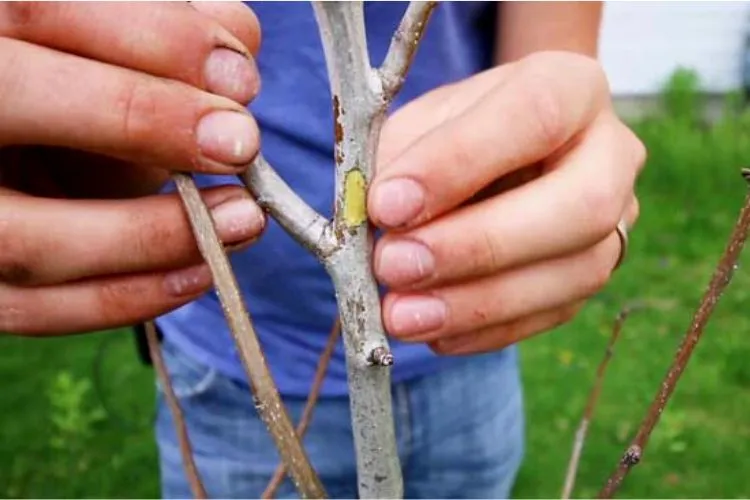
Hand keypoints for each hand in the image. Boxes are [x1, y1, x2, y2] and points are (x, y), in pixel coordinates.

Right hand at [0, 2, 264, 335]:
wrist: (32, 154)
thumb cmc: (81, 95)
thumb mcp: (112, 56)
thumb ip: (166, 36)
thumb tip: (239, 43)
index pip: (40, 10)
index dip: (150, 38)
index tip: (240, 76)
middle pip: (11, 97)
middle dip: (139, 118)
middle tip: (240, 143)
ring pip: (24, 237)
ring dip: (151, 236)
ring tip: (243, 220)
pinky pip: (35, 310)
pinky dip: (126, 298)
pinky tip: (200, 272)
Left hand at [369, 51, 644, 354]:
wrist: (499, 153)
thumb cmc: (455, 132)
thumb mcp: (421, 122)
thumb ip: (402, 160)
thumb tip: (385, 223)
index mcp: (571, 88)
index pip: (533, 116)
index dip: (458, 163)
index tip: (387, 205)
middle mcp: (611, 154)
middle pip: (580, 206)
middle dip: (478, 246)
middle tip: (393, 267)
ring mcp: (616, 220)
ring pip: (576, 273)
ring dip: (478, 303)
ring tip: (401, 315)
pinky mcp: (594, 272)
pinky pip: (553, 313)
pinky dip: (487, 330)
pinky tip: (434, 333)